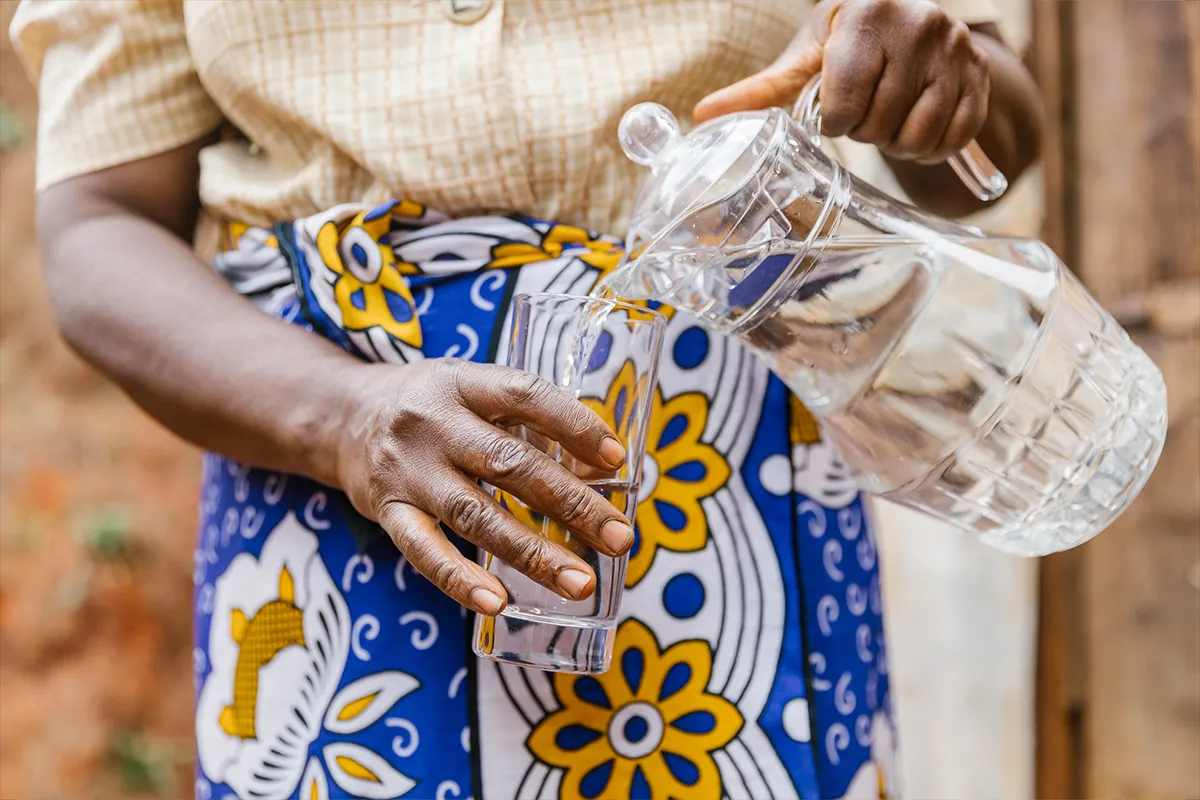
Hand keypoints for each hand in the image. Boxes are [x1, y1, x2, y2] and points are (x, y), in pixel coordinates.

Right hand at [335, 358, 633, 615]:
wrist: (343, 418)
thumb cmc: (432, 407)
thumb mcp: (472, 391)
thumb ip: (525, 422)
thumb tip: (602, 470)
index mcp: (464, 383)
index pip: (526, 396)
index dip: (574, 425)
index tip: (617, 460)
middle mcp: (434, 423)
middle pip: (510, 464)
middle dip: (573, 504)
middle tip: (621, 538)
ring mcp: (408, 469)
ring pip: (476, 515)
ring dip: (533, 553)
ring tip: (580, 582)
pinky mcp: (387, 511)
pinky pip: (424, 552)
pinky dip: (460, 580)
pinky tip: (498, 602)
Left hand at [694, 0, 990, 164]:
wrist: (908, 18)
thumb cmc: (847, 42)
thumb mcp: (806, 58)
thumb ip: (762, 91)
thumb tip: (702, 116)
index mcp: (865, 15)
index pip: (843, 101)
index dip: (834, 121)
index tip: (835, 110)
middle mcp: (917, 24)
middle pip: (880, 124)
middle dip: (865, 132)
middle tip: (865, 113)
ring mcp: (955, 48)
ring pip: (919, 137)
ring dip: (898, 145)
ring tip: (888, 122)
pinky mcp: (980, 73)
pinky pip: (956, 138)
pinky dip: (933, 149)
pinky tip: (918, 128)